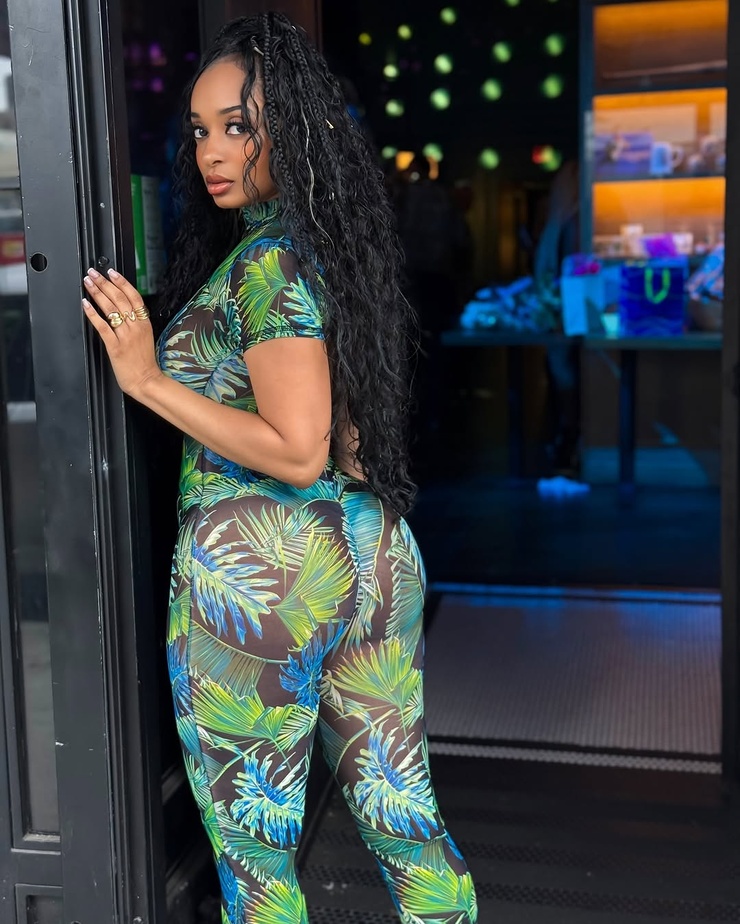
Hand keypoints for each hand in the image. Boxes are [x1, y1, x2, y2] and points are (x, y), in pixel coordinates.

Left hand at [82, 267, 161, 398]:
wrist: (146, 380)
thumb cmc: (144, 361)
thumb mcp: (146, 337)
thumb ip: (136, 322)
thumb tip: (123, 308)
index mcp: (144, 323)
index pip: (134, 296)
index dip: (121, 282)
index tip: (111, 272)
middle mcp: (136, 327)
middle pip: (120, 299)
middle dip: (104, 283)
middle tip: (93, 273)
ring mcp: (126, 336)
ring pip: (111, 309)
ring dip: (97, 293)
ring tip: (88, 283)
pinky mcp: (115, 347)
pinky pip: (102, 327)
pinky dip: (93, 314)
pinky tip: (86, 305)